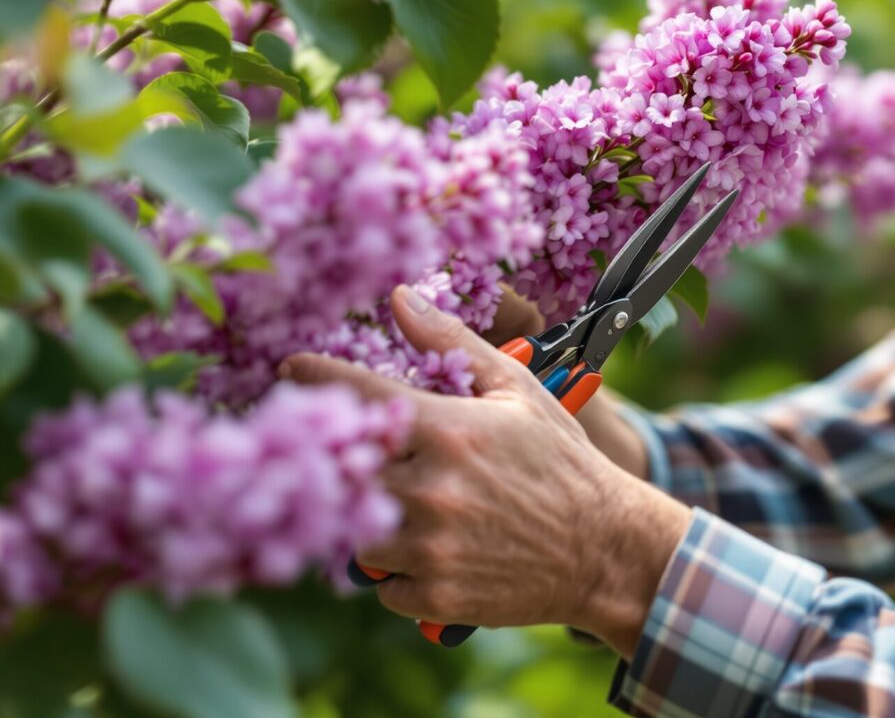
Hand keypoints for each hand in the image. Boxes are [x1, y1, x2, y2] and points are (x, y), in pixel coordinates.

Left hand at [281, 285, 691, 656]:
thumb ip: (452, 345)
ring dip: (370, 521)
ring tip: (406, 509)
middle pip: (343, 472)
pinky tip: (429, 551)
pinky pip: (380, 586)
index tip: (291, 372)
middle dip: (343, 462)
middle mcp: (432, 489)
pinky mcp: (435, 595)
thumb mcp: (517, 392)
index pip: (358, 397)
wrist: (603, 548)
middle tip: (352, 456)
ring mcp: (431, 548)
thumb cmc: (560, 462)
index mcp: (448, 431)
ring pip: (354, 534)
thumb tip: (400, 298)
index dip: (315, 379)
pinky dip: (395, 572)